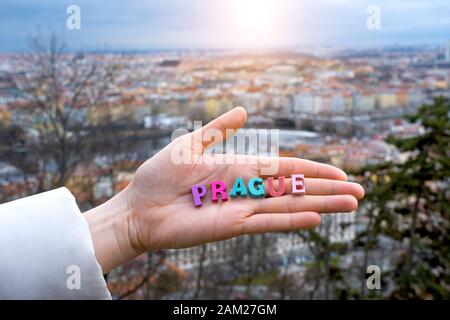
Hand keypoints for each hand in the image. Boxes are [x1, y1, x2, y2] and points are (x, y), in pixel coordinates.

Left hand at [84, 107, 363, 272]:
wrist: (139, 208)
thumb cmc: (160, 175)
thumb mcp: (191, 144)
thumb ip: (219, 130)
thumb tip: (245, 111)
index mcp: (239, 168)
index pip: (284, 167)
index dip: (312, 168)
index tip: (340, 171)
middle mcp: (246, 189)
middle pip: (295, 187)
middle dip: (327, 189)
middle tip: (360, 191)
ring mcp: (242, 208)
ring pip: (289, 204)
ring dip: (321, 203)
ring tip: (351, 204)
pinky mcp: (232, 226)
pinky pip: (268, 222)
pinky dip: (292, 220)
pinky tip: (317, 217)